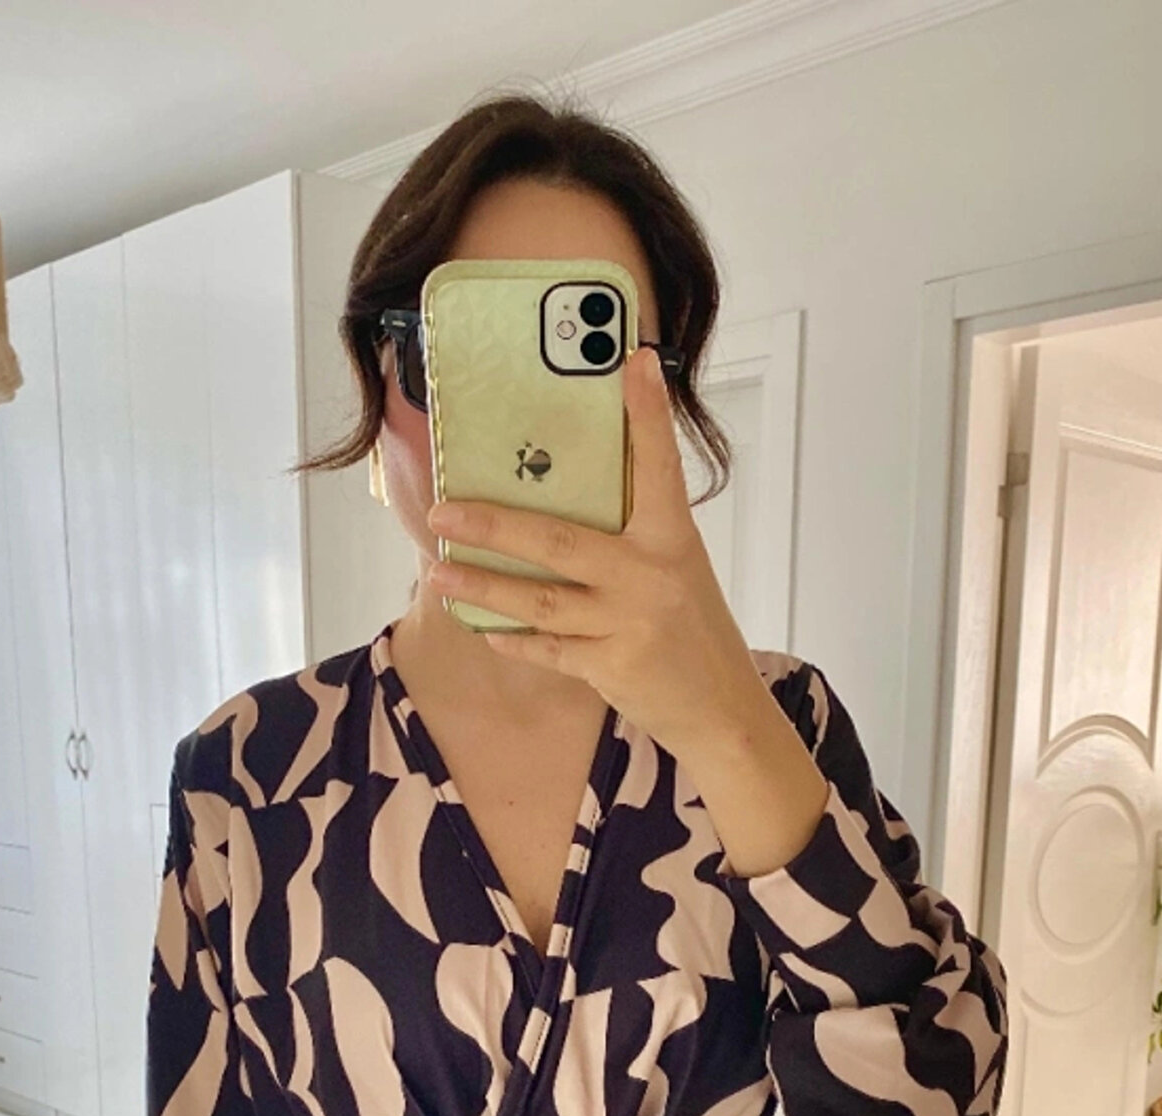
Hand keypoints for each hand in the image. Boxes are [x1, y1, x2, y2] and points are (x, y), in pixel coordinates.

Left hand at [421, 344, 770, 758]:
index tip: (634, 361)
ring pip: (540, 600)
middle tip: (443, 510)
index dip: (647, 414)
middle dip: (493, 525)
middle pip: (558, 541)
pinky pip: (549, 649)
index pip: (659, 466)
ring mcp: (628, 623)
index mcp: (672, 538)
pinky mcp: (611, 667)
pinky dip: (515, 640)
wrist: (721, 708)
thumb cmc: (693, 628)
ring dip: (484, 586)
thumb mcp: (678, 567)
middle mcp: (649, 576)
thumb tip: (573, 489)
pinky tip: (485, 628)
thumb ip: (637, 531)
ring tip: (439, 573)